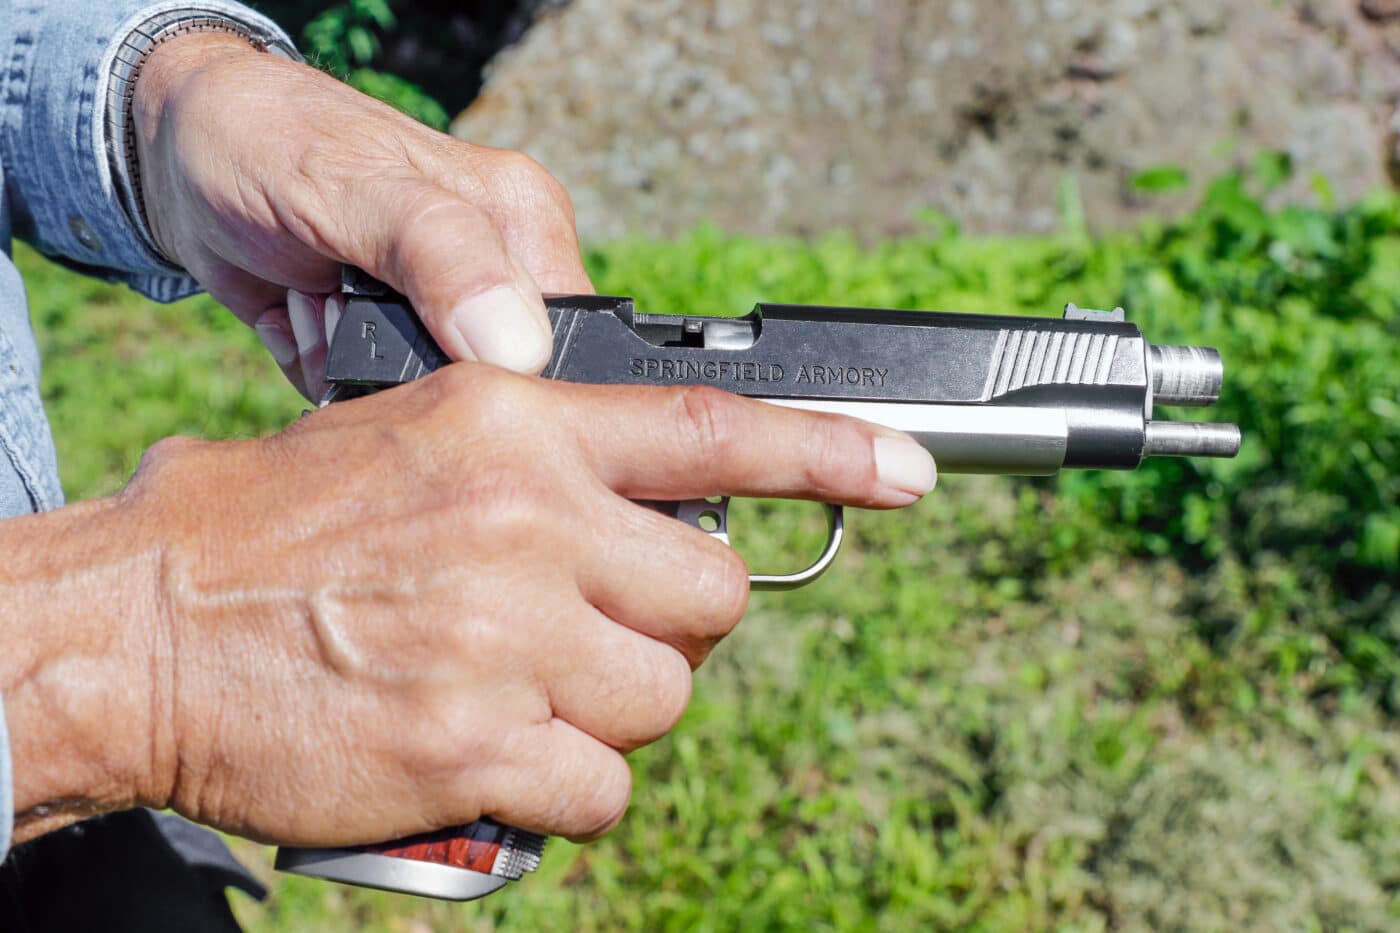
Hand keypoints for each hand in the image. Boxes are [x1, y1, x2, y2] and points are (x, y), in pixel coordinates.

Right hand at [97, 370, 935, 844]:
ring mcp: (508, 638)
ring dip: (611, 709)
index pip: (711, 429)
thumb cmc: (272, 532)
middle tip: (597, 631)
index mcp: (514, 427)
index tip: (911, 470)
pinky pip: (603, 790)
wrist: (141, 626)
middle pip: (714, 592)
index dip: (830, 451)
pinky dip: (565, 791)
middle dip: (675, 624)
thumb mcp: (412, 441)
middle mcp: (528, 522)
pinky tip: (496, 762)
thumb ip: (544, 468)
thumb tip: (655, 512)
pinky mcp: (478, 749)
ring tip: (519, 695)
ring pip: (665, 697)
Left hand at [132, 33, 586, 398]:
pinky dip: (322, 376)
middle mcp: (498, 277)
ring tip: (316, 303)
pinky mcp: (386, 347)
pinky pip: (373, 408)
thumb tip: (520, 351)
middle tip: (342, 308)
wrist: (175, 145)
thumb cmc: (265, 137)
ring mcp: (441, 316)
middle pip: (496, 391)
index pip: (564, 349)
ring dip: (353, 377)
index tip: (423, 354)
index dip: (508, 384)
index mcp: (525, 229)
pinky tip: (301, 316)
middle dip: (411, 380)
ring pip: (429, 410)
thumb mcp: (354, 186)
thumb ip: (444, 257)